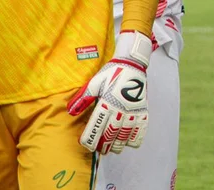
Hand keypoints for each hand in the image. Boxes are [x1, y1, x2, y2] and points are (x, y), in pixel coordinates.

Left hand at [67, 31, 151, 153]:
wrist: (132, 63)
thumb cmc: (111, 72)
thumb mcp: (94, 82)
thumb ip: (83, 98)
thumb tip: (70, 111)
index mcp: (107, 102)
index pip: (96, 126)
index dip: (90, 138)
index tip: (86, 145)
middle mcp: (120, 109)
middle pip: (111, 133)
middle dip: (105, 144)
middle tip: (101, 150)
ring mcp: (133, 110)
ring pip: (126, 133)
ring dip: (119, 144)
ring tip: (114, 149)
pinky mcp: (143, 108)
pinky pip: (141, 127)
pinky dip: (137, 137)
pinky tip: (131, 143)